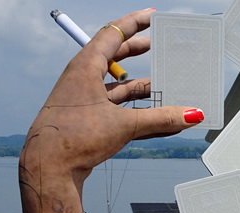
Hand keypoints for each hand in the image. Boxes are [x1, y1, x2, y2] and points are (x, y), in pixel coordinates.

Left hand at [25, 8, 203, 188]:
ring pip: (118, 87)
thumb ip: (160, 119)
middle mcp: (83, 80)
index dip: (134, 23)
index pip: (112, 34)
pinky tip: (157, 117)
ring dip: (141, 87)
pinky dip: (138, 111)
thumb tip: (190, 114)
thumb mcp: (124, 125)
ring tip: (164, 86)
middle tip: (157, 45)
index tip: (152, 16)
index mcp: (85, 68)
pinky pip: (118, 109)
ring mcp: (85, 101)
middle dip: (137, 51)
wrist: (48, 169)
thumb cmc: (73, 138)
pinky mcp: (88, 121)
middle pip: (114, 57)